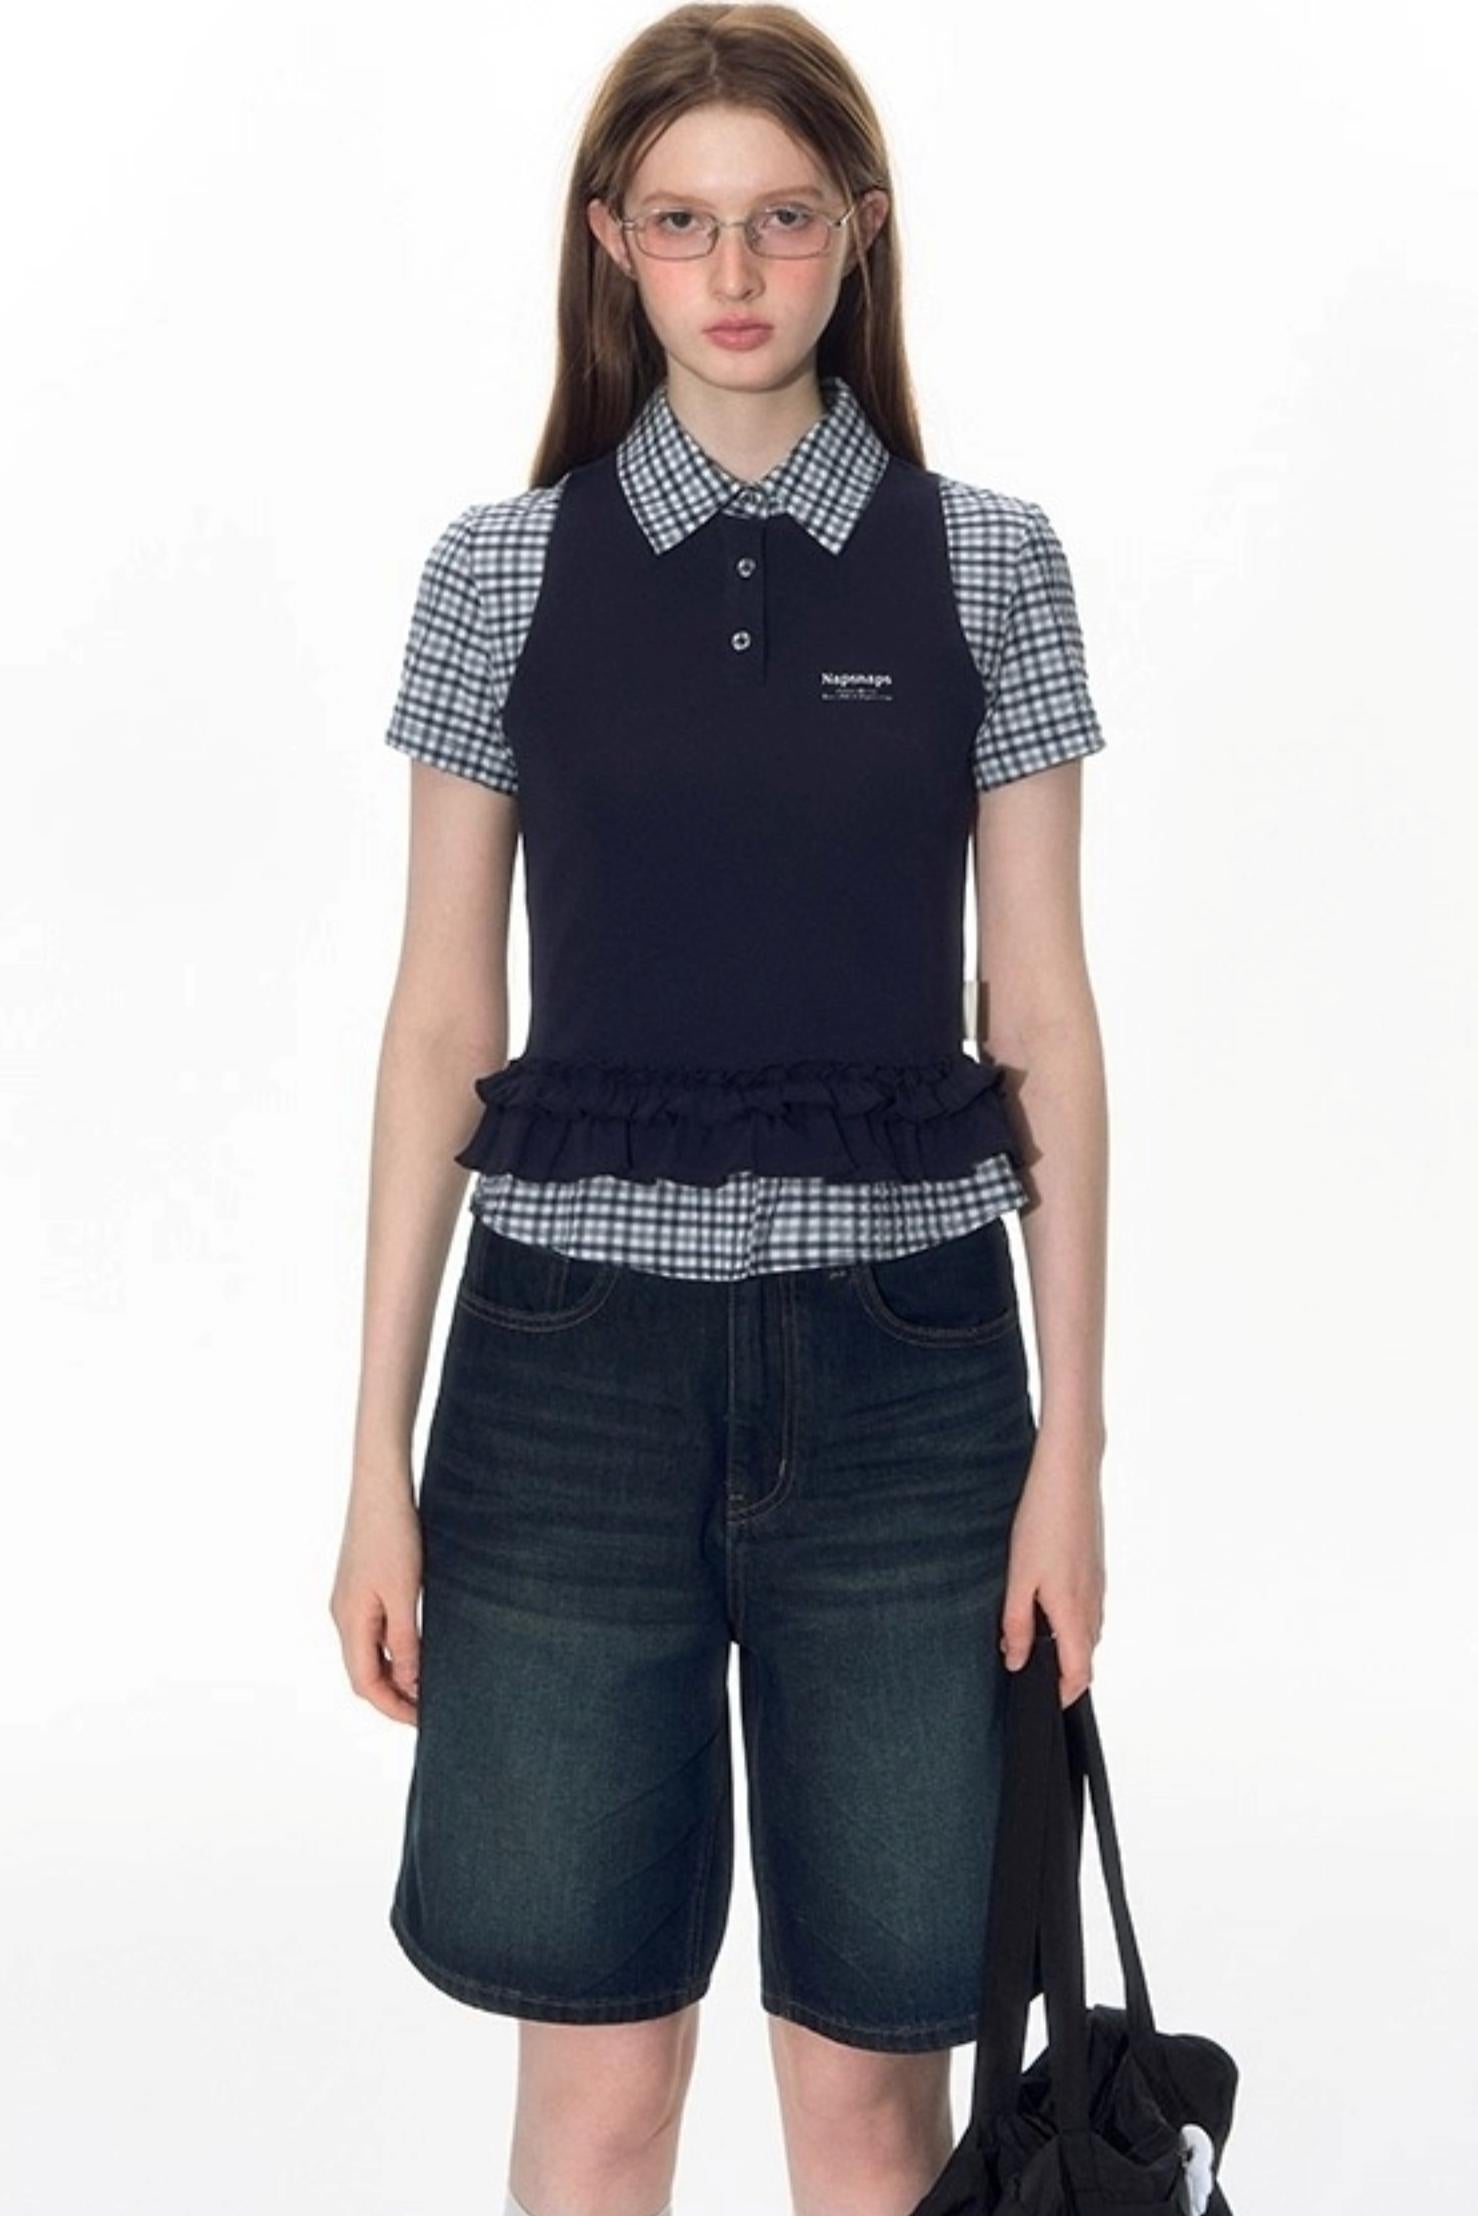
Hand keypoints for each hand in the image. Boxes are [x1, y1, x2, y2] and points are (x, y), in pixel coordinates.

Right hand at [329, 1479, 423, 1723]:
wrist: (380, 1489)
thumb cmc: (393, 1537)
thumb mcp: (403, 1595)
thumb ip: (404, 1642)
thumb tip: (409, 1685)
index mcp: (349, 1622)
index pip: (365, 1684)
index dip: (393, 1707)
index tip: (423, 1721)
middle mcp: (343, 1615)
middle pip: (363, 1672)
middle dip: (394, 1696)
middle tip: (430, 1708)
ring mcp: (350, 1600)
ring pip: (369, 1652)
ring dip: (395, 1672)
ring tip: (428, 1683)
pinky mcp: (362, 1585)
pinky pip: (373, 1630)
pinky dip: (393, 1648)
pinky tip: (417, 1646)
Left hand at [998, 1432, 1104, 1705]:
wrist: (1068, 1474)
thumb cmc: (1042, 1522)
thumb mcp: (1018, 1577)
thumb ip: (1017, 1623)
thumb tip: (1016, 1661)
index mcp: (1073, 1612)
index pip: (1079, 1671)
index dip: (1065, 1693)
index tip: (1046, 1702)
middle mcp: (1092, 1602)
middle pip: (1086, 1654)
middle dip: (1066, 1672)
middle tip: (1035, 1675)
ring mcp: (1097, 1583)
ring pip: (1089, 1629)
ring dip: (1070, 1645)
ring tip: (1038, 1644)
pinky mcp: (1094, 1565)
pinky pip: (1089, 1606)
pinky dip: (1074, 1620)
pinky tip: (1051, 1604)